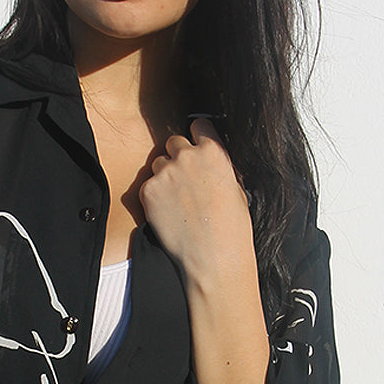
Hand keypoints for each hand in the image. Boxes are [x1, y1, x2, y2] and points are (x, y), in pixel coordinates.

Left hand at [139, 118, 254, 287]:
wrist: (214, 258)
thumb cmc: (232, 228)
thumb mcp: (236, 187)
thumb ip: (218, 166)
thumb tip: (209, 160)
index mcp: (214, 151)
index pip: (198, 126)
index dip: (197, 137)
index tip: (195, 146)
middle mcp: (187, 156)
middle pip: (174, 142)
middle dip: (177, 157)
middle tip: (185, 181)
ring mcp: (166, 172)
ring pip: (158, 163)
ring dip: (164, 176)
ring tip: (178, 202)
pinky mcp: (149, 190)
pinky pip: (148, 185)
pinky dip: (154, 196)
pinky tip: (169, 213)